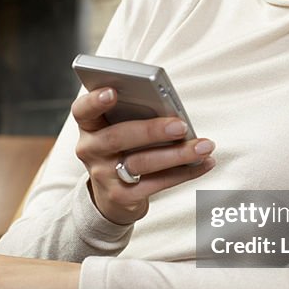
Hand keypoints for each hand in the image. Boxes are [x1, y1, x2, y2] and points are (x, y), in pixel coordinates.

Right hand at [72, 87, 215, 224]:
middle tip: (181, 126)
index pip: (83, 110)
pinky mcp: (122, 197)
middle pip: (118, 137)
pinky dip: (185, 173)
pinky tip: (205, 163)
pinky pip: (157, 184)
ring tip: (204, 146)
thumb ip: (135, 116)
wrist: (112, 195)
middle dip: (152, 130)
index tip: (113, 91)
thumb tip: (173, 112)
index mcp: (90, 126)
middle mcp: (91, 150)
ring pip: (141, 163)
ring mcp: (104, 176)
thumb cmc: (125, 148)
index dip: (95, 101)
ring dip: (177, 154)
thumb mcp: (121, 129)